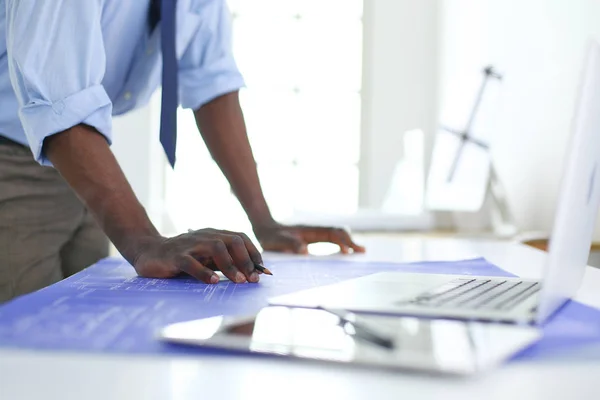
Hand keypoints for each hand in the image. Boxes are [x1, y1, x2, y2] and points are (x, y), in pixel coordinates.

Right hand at [131, 229, 263, 283]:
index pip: (240, 238)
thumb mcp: (207, 258)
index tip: (262, 271)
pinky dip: (204, 272)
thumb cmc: (184, 257)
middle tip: (252, 279)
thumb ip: (226, 263)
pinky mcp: (175, 256)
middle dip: (246, 260)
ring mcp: (190, 244)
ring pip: (215, 248)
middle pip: (232, 241)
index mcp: (214, 234)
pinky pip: (191, 262)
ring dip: (230, 265)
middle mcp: (205, 235)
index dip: (253, 254)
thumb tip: (251, 274)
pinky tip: (213, 282)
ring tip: (239, 281)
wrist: (150, 252)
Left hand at [254, 223, 365, 254]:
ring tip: (359, 250)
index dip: (341, 240)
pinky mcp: (312, 239)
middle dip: (350, 240)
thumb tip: (304, 250)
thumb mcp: (278, 241)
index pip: (331, 233)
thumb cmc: (271, 235)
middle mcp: (315, 230)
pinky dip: (340, 244)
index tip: (348, 251)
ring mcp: (315, 234)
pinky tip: (345, 251)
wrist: (264, 228)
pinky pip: (331, 239)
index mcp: (310, 230)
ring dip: (348, 242)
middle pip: (338, 232)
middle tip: (362, 251)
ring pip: (336, 235)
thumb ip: (290, 244)